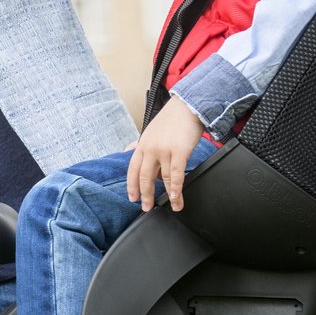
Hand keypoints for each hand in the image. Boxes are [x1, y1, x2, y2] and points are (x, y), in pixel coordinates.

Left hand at [126, 95, 205, 212]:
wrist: (187, 106)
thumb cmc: (171, 119)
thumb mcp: (150, 131)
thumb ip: (141, 145)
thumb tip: (128, 151)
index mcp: (142, 145)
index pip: (132, 169)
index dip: (132, 186)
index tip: (133, 198)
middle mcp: (150, 149)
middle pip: (144, 177)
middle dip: (146, 195)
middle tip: (147, 207)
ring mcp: (164, 150)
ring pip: (163, 179)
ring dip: (169, 196)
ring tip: (174, 206)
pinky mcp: (179, 152)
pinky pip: (176, 174)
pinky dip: (176, 188)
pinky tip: (176, 197)